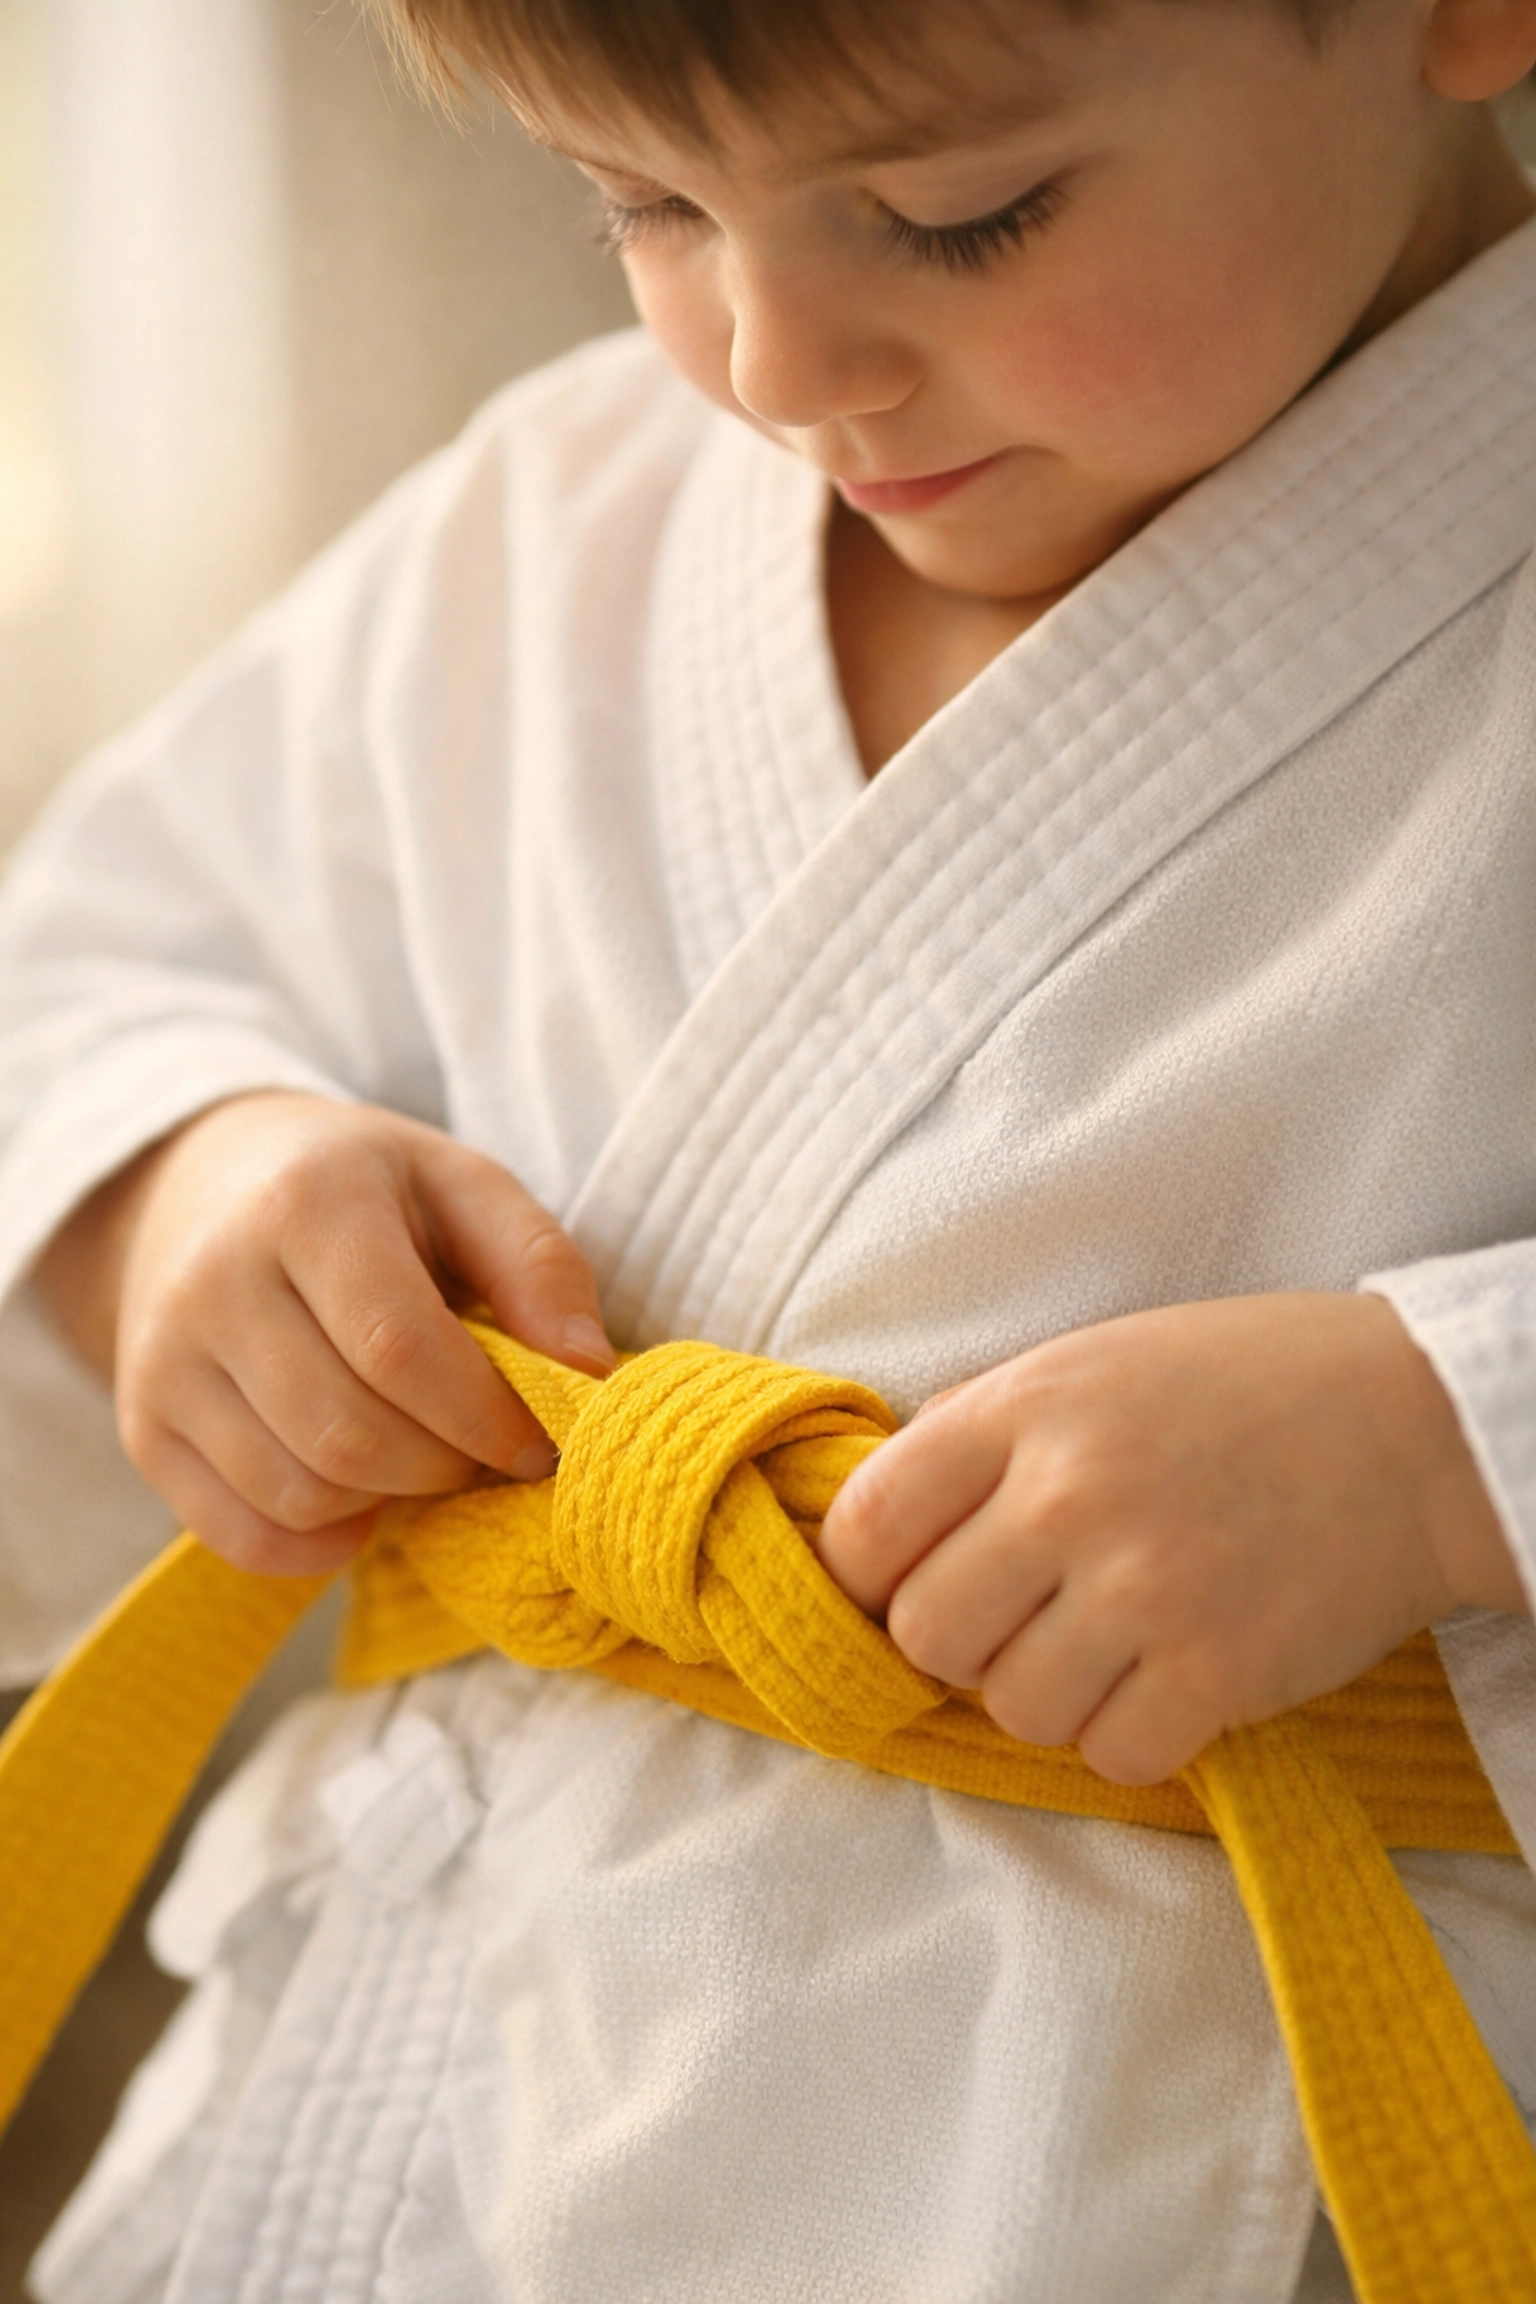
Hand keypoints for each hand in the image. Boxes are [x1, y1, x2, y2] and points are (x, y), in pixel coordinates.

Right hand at [38, 1091, 611, 1575]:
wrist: (202, 1182)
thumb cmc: (364, 1190)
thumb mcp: (462, 1184)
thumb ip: (539, 1264)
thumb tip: (590, 1372)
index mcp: (307, 1203)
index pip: (400, 1349)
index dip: (484, 1416)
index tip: (539, 1439)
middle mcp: (215, 1282)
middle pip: (349, 1436)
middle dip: (444, 1466)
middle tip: (482, 1447)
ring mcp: (164, 1362)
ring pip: (298, 1494)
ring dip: (387, 1501)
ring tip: (419, 1451)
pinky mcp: (143, 1428)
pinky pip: (241, 1537)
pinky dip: (320, 1543)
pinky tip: (359, 1496)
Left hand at [816, 1292, 1526, 1784]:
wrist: (1419, 1426)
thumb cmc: (1244, 1385)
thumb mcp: (1094, 1360)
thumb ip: (983, 1424)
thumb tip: (883, 1508)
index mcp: (1027, 1408)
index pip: (865, 1526)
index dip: (863, 1576)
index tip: (896, 1586)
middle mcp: (1070, 1497)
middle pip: (925, 1636)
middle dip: (958, 1643)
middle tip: (1016, 1621)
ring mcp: (1144, 1589)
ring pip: (1012, 1708)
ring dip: (1046, 1694)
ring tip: (1104, 1645)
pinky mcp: (1219, 1670)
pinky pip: (1110, 1754)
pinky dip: (1128, 1734)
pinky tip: (1165, 1681)